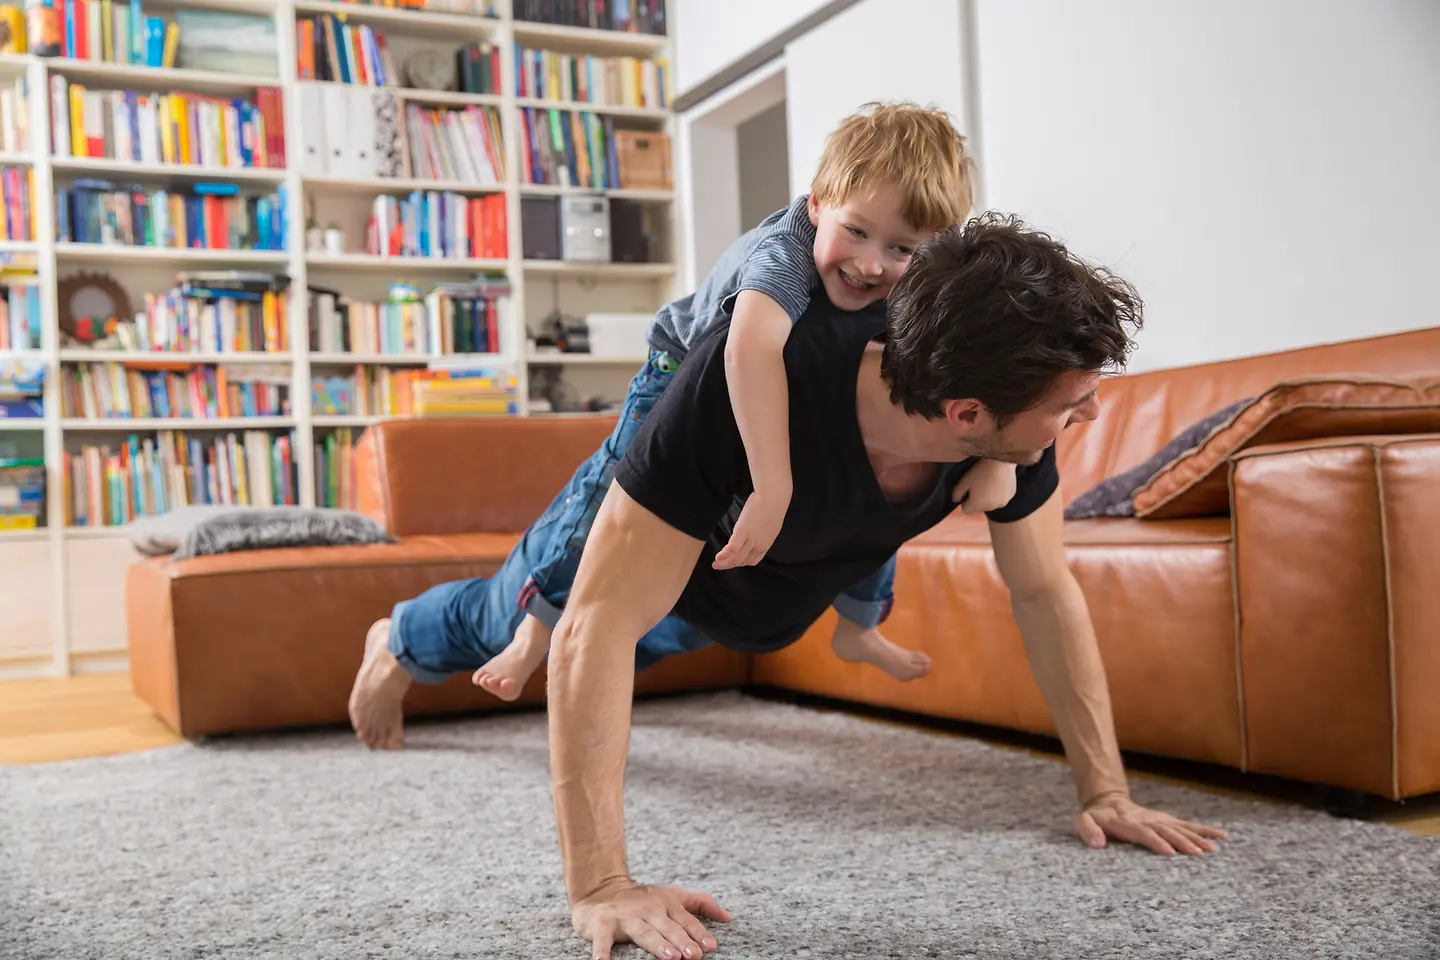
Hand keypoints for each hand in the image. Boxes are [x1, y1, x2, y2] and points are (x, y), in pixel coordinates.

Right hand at [572, 878, 731, 959]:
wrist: (601, 888)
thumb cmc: (643, 899)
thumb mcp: (673, 896)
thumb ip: (700, 904)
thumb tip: (728, 917)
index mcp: (667, 903)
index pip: (687, 920)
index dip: (699, 933)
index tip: (711, 946)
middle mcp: (648, 909)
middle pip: (668, 927)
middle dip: (681, 941)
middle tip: (694, 955)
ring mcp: (626, 915)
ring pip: (644, 932)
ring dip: (658, 944)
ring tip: (671, 957)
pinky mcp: (603, 923)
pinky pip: (603, 939)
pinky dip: (602, 951)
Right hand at [712, 486, 789, 569]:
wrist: (774, 497)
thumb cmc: (773, 506)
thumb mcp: (770, 524)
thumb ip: (762, 532)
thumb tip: (757, 531)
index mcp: (766, 544)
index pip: (752, 560)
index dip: (741, 563)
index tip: (732, 562)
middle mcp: (759, 545)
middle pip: (742, 561)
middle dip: (729, 565)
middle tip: (719, 566)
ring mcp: (751, 539)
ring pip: (737, 557)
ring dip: (725, 563)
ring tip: (715, 564)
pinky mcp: (743, 531)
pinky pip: (733, 547)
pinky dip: (725, 554)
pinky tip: (718, 556)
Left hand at [952, 460, 1017, 514]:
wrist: (1000, 460)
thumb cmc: (980, 471)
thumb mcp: (963, 482)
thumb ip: (956, 494)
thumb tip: (956, 501)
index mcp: (978, 506)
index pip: (966, 510)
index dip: (965, 500)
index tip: (968, 489)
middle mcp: (991, 508)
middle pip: (979, 507)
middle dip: (977, 499)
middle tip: (978, 484)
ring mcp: (1002, 502)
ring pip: (991, 503)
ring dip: (988, 497)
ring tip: (988, 481)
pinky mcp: (1010, 496)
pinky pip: (1001, 497)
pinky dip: (998, 492)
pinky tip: (998, 480)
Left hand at [1075, 793, 1228, 855]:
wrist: (1108, 801)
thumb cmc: (1096, 817)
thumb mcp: (1083, 821)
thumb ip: (1088, 830)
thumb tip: (1097, 843)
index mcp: (1128, 823)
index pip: (1144, 833)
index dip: (1156, 841)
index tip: (1169, 852)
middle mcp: (1147, 820)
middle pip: (1166, 831)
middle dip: (1182, 842)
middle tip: (1198, 854)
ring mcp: (1159, 820)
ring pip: (1180, 828)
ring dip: (1196, 838)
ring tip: (1212, 849)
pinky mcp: (1167, 820)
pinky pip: (1188, 825)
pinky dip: (1204, 830)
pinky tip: (1221, 836)